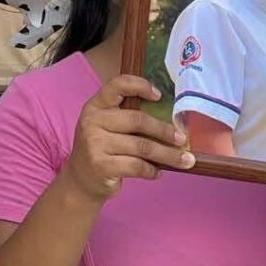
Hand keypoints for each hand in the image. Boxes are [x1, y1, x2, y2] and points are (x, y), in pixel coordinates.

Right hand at [64, 75, 194, 202]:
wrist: (80, 180)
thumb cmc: (102, 150)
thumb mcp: (107, 127)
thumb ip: (128, 119)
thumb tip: (172, 121)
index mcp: (96, 106)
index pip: (116, 85)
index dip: (139, 86)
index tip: (159, 95)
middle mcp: (92, 121)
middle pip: (137, 120)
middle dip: (164, 131)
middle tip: (182, 138)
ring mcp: (95, 144)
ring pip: (142, 146)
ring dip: (168, 155)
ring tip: (185, 160)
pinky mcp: (101, 165)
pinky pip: (137, 166)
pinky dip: (152, 170)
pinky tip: (157, 172)